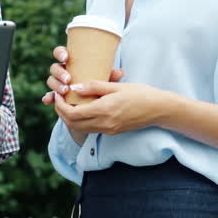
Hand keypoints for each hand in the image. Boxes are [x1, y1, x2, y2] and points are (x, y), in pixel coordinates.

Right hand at [41, 45, 123, 104]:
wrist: (96, 97)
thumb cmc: (99, 81)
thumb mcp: (104, 78)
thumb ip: (110, 75)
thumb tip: (120, 72)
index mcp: (71, 61)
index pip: (60, 52)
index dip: (60, 53)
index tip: (66, 58)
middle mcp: (62, 70)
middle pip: (54, 68)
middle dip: (59, 73)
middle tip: (68, 79)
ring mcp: (58, 82)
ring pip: (51, 81)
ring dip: (56, 85)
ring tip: (64, 91)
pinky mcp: (57, 95)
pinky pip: (50, 95)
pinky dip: (48, 97)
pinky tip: (47, 101)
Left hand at [52, 80, 167, 136]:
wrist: (159, 109)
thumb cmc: (140, 93)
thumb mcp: (117, 86)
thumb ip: (94, 86)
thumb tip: (74, 87)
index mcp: (104, 110)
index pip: (73, 113)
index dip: (60, 105)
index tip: (58, 94)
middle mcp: (104, 123)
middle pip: (72, 124)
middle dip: (61, 112)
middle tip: (59, 99)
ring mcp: (108, 129)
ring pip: (80, 128)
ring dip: (70, 118)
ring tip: (69, 103)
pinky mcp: (112, 131)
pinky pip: (90, 128)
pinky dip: (81, 120)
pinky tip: (83, 108)